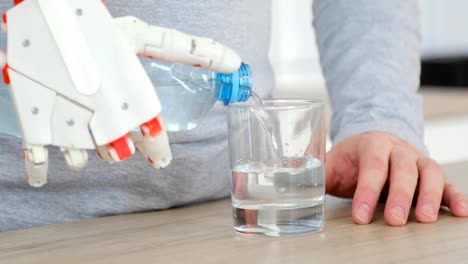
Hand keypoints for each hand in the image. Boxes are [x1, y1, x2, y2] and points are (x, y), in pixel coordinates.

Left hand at [326, 131, 467, 225]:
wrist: (374, 144)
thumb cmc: (351, 159)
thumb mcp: (332, 161)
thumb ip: (315, 168)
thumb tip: (290, 173)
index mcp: (371, 143)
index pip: (371, 165)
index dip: (366, 190)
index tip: (360, 216)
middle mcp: (398, 148)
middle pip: (403, 167)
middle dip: (399, 194)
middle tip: (393, 220)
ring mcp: (417, 159)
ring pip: (430, 171)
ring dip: (430, 195)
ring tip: (425, 219)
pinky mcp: (430, 174)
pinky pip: (447, 182)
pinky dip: (455, 196)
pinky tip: (460, 212)